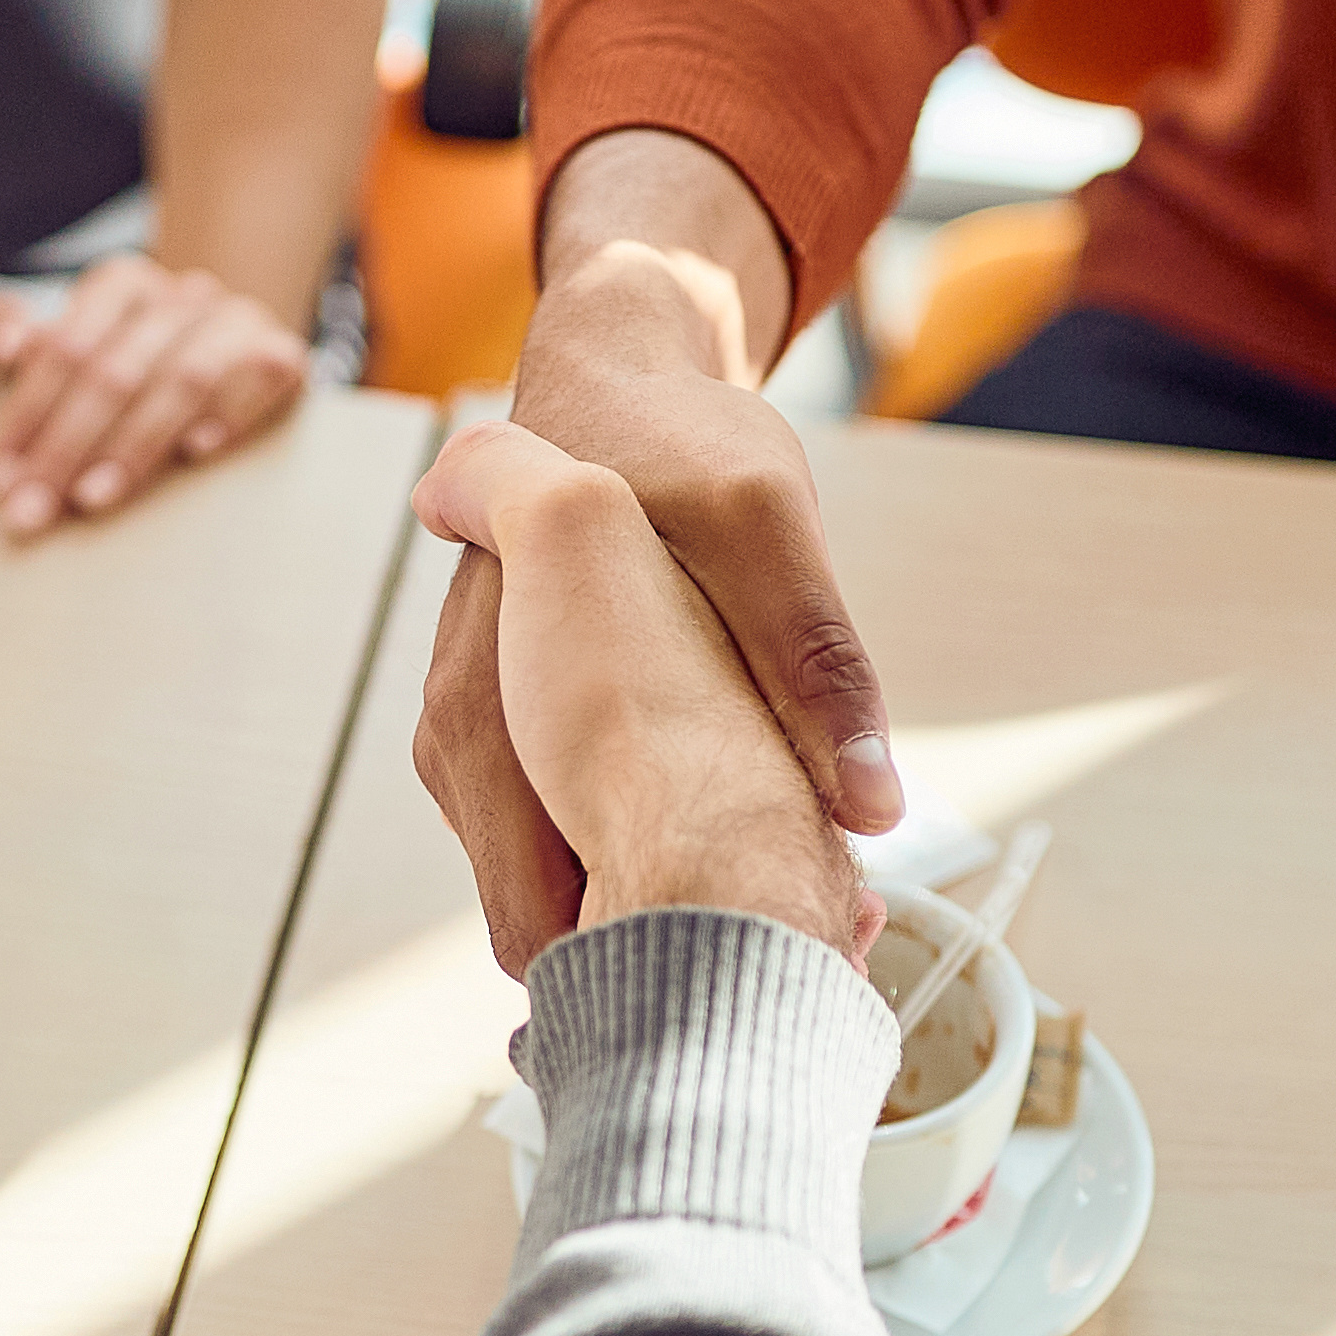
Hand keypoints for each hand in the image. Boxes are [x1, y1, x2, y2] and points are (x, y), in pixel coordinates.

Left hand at [0, 255, 309, 535]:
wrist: (227, 349)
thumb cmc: (130, 359)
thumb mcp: (68, 345)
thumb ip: (17, 335)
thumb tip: (2, 343)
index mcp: (122, 284)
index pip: (65, 347)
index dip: (26, 415)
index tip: (0, 481)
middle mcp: (182, 294)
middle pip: (115, 371)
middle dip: (65, 448)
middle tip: (31, 510)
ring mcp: (236, 321)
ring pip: (182, 378)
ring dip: (134, 444)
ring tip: (94, 498)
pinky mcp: (283, 353)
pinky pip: (262, 376)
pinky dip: (229, 413)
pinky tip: (197, 452)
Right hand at [424, 235, 896, 971]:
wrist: (610, 379)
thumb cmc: (681, 445)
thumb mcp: (768, 526)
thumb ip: (814, 658)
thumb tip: (874, 804)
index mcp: (492, 699)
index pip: (543, 914)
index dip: (651, 956)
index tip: (760, 953)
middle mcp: (460, 733)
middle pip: (545, 923)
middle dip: (655, 938)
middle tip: (784, 926)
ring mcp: (470, 735)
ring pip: (553, 886)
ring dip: (647, 893)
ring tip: (761, 880)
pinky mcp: (497, 731)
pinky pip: (559, 833)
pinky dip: (630, 842)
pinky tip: (718, 820)